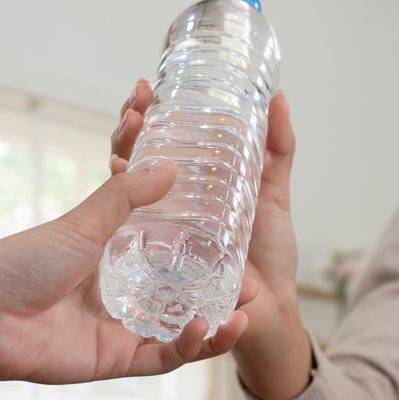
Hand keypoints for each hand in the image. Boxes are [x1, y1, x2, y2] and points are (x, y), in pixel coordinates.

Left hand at [0, 153, 248, 384]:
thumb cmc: (21, 262)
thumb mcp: (83, 222)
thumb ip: (126, 197)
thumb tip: (171, 166)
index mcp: (115, 260)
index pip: (171, 254)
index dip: (205, 248)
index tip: (235, 236)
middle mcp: (123, 296)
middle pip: (185, 297)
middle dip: (222, 294)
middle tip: (254, 283)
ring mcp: (121, 330)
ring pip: (182, 332)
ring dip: (215, 326)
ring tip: (243, 313)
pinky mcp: (116, 360)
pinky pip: (163, 357)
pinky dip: (189, 346)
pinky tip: (206, 328)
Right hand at [112, 82, 307, 393]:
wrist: (272, 312)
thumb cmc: (270, 258)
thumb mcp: (273, 197)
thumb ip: (278, 151)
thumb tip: (277, 98)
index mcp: (185, 193)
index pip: (152, 146)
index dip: (142, 116)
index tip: (145, 87)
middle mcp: (161, 213)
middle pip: (130, 161)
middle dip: (126, 128)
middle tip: (137, 104)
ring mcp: (151, 239)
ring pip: (121, 190)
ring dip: (120, 155)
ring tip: (130, 129)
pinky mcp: (149, 264)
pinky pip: (127, 234)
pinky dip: (120, 200)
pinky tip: (122, 169)